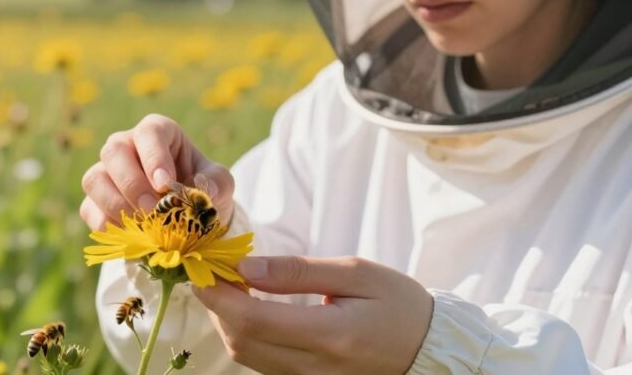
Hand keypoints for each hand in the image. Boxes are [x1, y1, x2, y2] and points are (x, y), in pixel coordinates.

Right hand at [79, 113, 234, 229]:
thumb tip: (203, 191)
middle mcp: (126, 146)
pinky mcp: (95, 201)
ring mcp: (106, 173)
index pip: (149, 132)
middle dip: (132, 183)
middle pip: (114, 151)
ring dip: (116, 204)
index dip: (154, 156)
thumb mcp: (220, 183)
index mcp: (158, 132)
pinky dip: (107, 224)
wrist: (188, 216)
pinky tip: (130, 234)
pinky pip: (89, 209)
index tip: (165, 184)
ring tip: (143, 224)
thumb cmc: (203, 188)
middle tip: (153, 209)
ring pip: (94, 179)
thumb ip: (216, 183)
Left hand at [194, 256, 433, 374]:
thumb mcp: (356, 272)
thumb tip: (247, 266)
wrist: (428, 349)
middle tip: (214, 271)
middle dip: (217, 306)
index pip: (255, 321)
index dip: (219, 296)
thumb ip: (298, 271)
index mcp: (332, 335)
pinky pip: (262, 364)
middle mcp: (316, 368)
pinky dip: (246, 335)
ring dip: (228, 321)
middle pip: (242, 342)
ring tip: (230, 285)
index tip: (203, 269)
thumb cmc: (397, 303)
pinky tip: (250, 308)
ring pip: (247, 357)